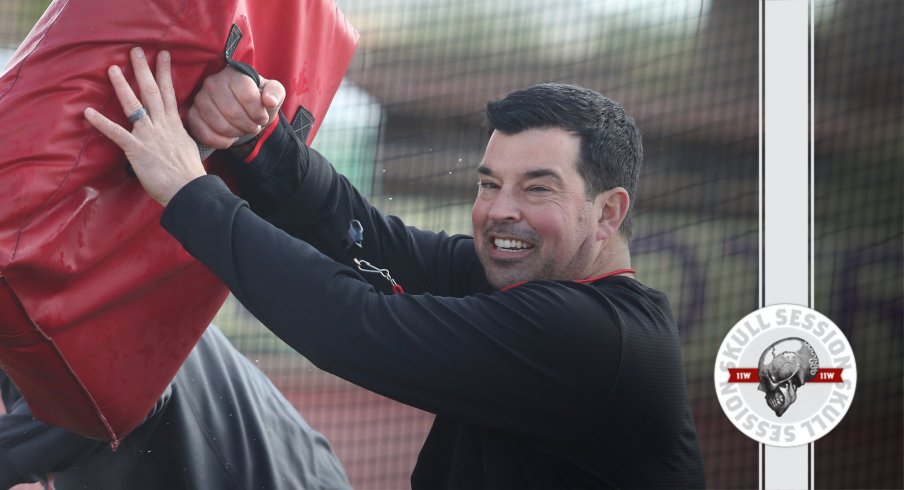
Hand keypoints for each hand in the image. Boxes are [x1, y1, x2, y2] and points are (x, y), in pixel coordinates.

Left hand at [84, 48, 205, 206]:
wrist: (189, 190)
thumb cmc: (189, 175)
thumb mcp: (188, 148)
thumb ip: (179, 136)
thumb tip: (177, 134)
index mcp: (175, 125)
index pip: (169, 93)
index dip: (165, 72)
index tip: (163, 55)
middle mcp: (162, 126)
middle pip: (152, 92)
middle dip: (143, 70)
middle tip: (135, 51)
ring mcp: (149, 136)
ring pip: (134, 106)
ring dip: (122, 86)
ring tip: (113, 69)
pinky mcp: (137, 150)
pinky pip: (116, 133)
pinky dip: (101, 122)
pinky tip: (88, 112)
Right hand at [188, 65, 284, 148]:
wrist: (241, 108)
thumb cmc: (257, 98)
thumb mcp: (272, 92)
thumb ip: (275, 92)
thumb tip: (269, 101)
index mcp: (233, 74)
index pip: (247, 97)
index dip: (258, 114)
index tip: (262, 118)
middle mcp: (212, 83)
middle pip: (233, 113)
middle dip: (248, 126)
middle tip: (253, 126)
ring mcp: (199, 99)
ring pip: (220, 125)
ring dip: (236, 133)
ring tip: (241, 129)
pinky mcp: (191, 115)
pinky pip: (206, 135)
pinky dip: (222, 142)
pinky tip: (230, 138)